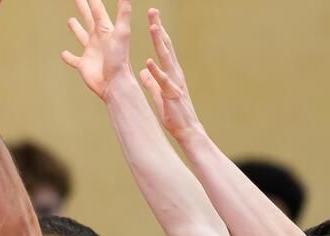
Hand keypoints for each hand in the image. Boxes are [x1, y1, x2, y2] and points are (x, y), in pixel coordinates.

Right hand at [62, 0, 134, 99]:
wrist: (114, 83)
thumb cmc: (119, 59)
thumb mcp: (122, 33)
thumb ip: (123, 13)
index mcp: (105, 30)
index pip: (97, 10)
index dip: (91, 0)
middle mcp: (98, 39)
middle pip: (89, 19)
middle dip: (84, 8)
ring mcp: (90, 52)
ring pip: (81, 36)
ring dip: (76, 28)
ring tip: (70, 20)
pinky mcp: (83, 65)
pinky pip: (73, 59)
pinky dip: (68, 57)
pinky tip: (63, 53)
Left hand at [139, 8, 204, 140]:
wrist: (186, 130)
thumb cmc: (173, 113)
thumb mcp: (159, 94)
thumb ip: (152, 81)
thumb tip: (143, 70)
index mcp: (171, 71)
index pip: (164, 47)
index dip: (158, 32)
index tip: (152, 17)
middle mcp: (175, 72)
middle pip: (166, 46)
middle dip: (159, 28)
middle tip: (153, 11)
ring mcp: (175, 82)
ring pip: (167, 58)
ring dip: (160, 43)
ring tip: (153, 27)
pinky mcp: (172, 95)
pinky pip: (164, 81)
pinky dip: (156, 71)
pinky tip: (148, 62)